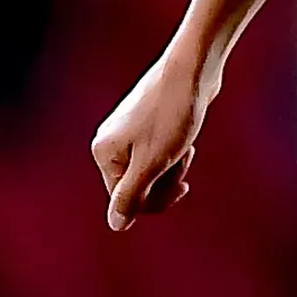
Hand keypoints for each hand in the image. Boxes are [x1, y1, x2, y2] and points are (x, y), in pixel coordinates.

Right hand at [90, 49, 214, 230]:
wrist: (192, 71)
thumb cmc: (172, 115)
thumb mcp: (152, 163)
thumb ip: (131, 196)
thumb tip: (115, 226)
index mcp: (103, 153)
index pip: (126, 200)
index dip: (156, 200)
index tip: (182, 186)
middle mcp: (108, 143)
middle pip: (137, 187)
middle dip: (165, 182)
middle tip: (184, 160)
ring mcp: (125, 133)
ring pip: (151, 171)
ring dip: (173, 168)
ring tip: (186, 147)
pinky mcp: (144, 125)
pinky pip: (158, 155)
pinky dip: (174, 154)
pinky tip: (186, 140)